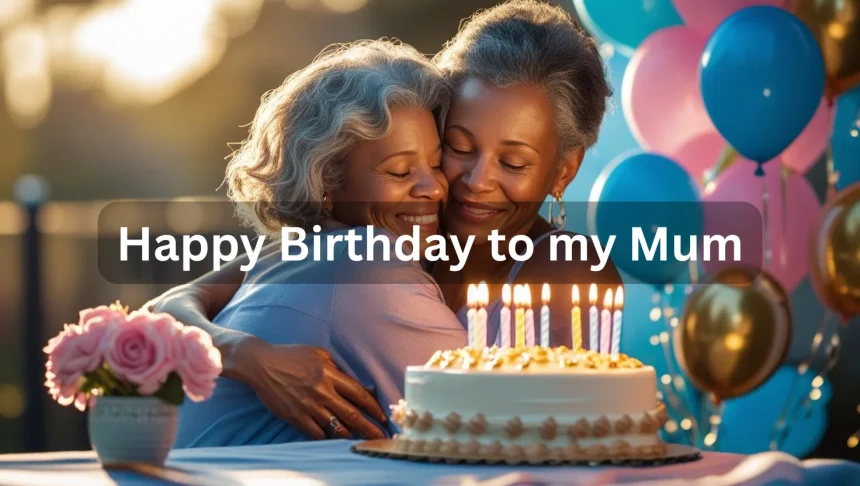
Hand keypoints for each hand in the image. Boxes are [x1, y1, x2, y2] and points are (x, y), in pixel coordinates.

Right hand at [234, 337, 387, 439]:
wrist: (261, 364)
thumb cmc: (292, 356)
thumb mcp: (319, 354)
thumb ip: (339, 368)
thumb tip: (359, 383)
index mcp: (330, 374)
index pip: (359, 394)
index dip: (374, 408)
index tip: (383, 417)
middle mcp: (322, 391)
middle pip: (352, 414)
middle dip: (370, 428)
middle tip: (381, 437)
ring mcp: (309, 405)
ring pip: (336, 427)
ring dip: (351, 436)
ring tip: (361, 441)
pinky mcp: (296, 416)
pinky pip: (316, 433)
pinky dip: (328, 439)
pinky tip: (335, 441)